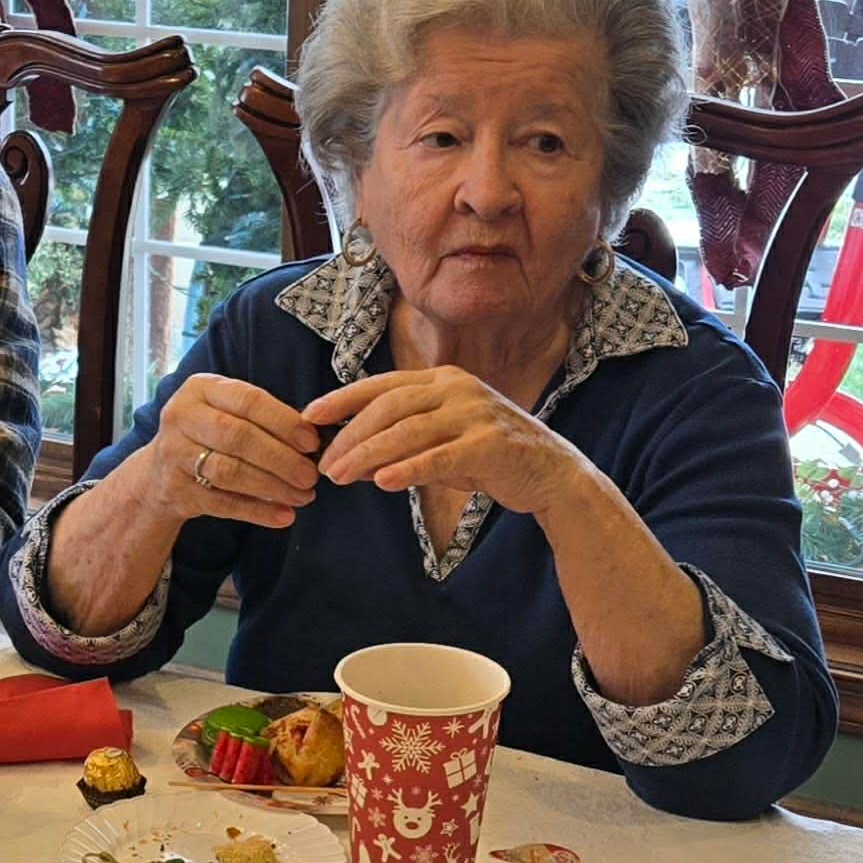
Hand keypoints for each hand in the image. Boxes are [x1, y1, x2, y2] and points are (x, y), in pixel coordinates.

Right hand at [133, 372, 320, 532]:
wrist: (159, 472)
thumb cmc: (208, 435)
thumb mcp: (225, 411)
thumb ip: (263, 417)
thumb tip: (314, 435)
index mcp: (200, 389)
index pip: (247, 400)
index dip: (283, 421)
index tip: (311, 441)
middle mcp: (181, 417)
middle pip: (238, 436)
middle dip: (280, 458)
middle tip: (310, 475)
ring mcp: (174, 454)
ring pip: (230, 472)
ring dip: (272, 487)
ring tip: (302, 496)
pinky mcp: (176, 490)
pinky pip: (222, 503)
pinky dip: (257, 511)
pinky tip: (283, 515)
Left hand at [305, 368, 586, 517]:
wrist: (553, 475)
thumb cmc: (489, 457)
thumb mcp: (442, 441)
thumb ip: (402, 441)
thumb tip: (351, 458)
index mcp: (443, 379)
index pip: (382, 384)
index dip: (342, 399)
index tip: (309, 417)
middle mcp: (458, 387)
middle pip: (390, 406)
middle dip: (351, 435)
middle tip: (324, 464)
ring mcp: (477, 413)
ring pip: (409, 431)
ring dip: (369, 454)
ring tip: (340, 477)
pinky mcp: (492, 444)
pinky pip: (440, 456)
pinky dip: (409, 469)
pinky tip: (383, 483)